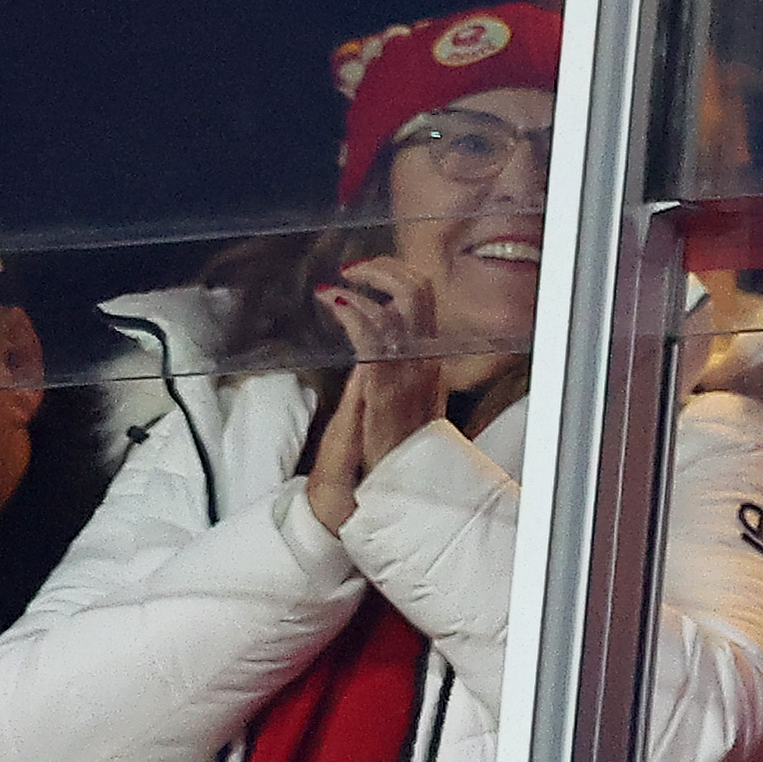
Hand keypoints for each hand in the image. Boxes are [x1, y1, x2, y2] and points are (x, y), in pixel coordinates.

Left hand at [309, 259, 449, 528]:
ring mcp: (407, 377)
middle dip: (386, 270)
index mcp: (429, 364)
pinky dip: (355, 315)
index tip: (368, 272)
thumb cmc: (386, 454)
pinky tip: (334, 304)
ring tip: (333, 289)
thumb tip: (379, 340)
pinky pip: (375, 341)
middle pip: (420, 294)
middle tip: (353, 269)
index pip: (426, 302)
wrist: (383, 493)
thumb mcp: (397, 405)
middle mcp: (424, 364)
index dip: (399, 276)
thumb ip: (392, 371)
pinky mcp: (383, 391)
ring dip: (365, 288)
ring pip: (400, 309)